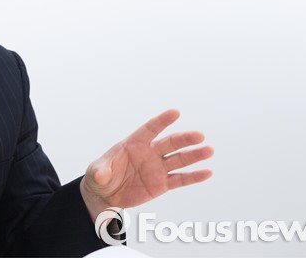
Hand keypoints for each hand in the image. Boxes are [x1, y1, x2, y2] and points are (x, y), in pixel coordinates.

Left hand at [80, 109, 213, 219]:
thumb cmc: (100, 177)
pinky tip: (207, 172)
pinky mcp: (161, 184)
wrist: (106, 195)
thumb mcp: (96, 173)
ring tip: (209, 150)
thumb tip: (101, 174)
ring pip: (179, 160)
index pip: (150, 129)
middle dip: (184, 139)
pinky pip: (180, 180)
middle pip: (170, 143)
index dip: (162, 121)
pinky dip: (194, 176)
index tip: (175, 112)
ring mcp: (157, 168)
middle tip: (199, 135)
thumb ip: (100, 171)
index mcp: (133, 144)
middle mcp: (149, 153)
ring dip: (194, 155)